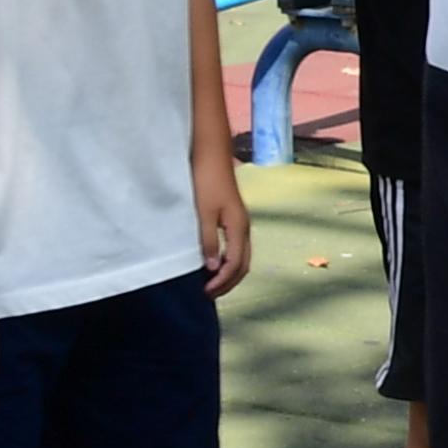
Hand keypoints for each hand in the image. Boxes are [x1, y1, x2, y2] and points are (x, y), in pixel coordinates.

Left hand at [196, 148, 253, 297]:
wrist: (210, 153)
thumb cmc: (205, 180)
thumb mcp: (203, 213)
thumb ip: (208, 240)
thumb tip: (213, 268)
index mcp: (238, 227)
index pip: (235, 264)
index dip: (222, 282)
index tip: (205, 293)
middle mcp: (244, 227)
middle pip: (243, 264)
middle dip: (228, 282)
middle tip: (209, 294)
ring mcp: (240, 221)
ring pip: (241, 256)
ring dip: (229, 273)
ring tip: (211, 282)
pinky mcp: (233, 216)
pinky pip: (236, 246)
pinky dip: (228, 260)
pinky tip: (214, 260)